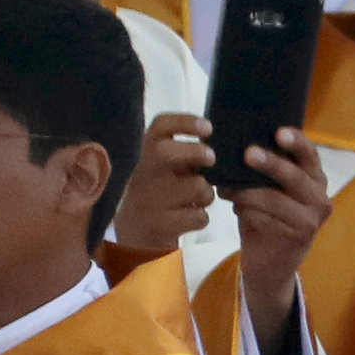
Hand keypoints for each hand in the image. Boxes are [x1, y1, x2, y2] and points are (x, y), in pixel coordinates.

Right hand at [109, 112, 216, 251]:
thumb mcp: (165, 169)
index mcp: (147, 155)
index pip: (159, 127)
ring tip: (199, 198)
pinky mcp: (159, 225)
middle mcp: (144, 174)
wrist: (135, 232)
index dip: (184, 122)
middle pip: (164, 152)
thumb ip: (186, 154)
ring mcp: (149, 200)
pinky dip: (202, 217)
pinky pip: (198, 216)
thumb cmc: (161, 192)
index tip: (208, 127)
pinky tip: (191, 217)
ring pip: (194, 187)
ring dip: (207, 193)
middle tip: (212, 158)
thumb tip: (219, 141)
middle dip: (194, 151)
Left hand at [230, 128, 334, 341]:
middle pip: (295, 175)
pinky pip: (266, 218)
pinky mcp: (301, 236)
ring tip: (225, 189)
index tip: (279, 132)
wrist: (271, 262)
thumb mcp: (268, 189)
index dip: (297, 142)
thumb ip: (262, 170)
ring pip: (274, 198)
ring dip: (245, 193)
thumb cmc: (267, 216)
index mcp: (315, 178)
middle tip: (247, 153)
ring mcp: (313, 218)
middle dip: (270, 163)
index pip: (310, 154)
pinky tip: (238, 210)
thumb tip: (231, 140)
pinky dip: (246, 212)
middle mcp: (320, 196)